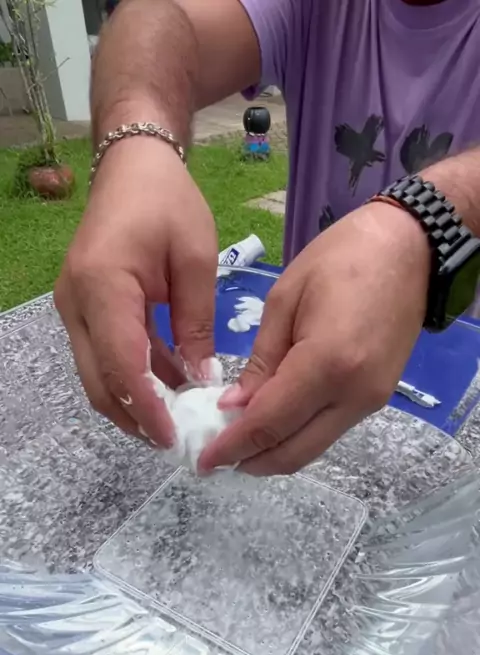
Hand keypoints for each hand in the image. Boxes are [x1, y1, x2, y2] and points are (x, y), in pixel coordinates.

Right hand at [54, 137, 217, 445]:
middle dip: (136, 417)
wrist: (132, 165)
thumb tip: (203, 380)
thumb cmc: (168, 202)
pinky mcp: (82, 308)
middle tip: (177, 440)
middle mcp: (75, 303)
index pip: (121, 365)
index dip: (147, 408)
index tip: (174, 437)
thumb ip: (196, 324)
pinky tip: (170, 386)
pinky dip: (133, 376)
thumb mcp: (196, 261)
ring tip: (179, 419)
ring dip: (135, 400)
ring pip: (98, 374)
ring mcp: (73, 307)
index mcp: (103, 286)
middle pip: (99, 381)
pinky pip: (103, 355)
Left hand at [199, 203, 429, 475]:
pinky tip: (273, 425)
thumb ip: (261, 360)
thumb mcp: (284, 301)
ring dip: (274, 454)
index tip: (202, 459)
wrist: (410, 248)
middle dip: (251, 462)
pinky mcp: (378, 398)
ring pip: (313, 448)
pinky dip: (297, 436)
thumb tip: (235, 406)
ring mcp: (370, 401)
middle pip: (294, 452)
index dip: (232, 446)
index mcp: (326, 363)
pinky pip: (329, 430)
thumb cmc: (341, 257)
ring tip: (238, 445)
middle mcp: (353, 395)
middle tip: (216, 460)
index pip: (269, 423)